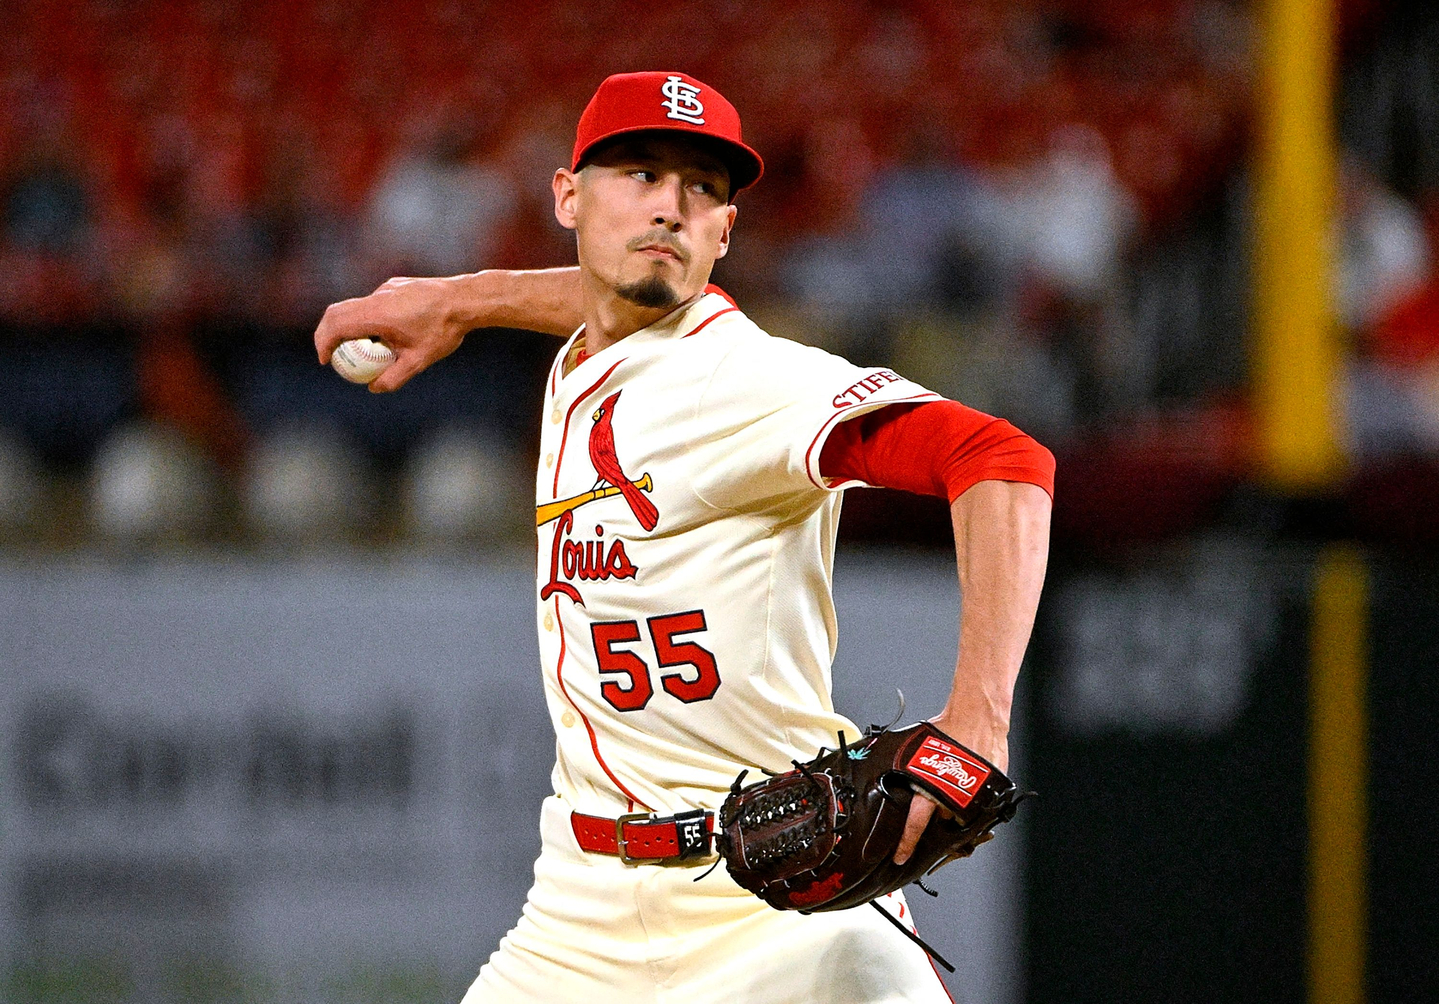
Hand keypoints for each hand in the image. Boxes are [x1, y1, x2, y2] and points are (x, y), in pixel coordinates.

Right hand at [314, 276, 470, 392]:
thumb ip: (394, 377)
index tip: (325, 360)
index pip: (336, 325)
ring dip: (349, 325)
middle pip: (337, 312)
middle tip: (330, 354)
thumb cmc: (443, 330)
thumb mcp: (419, 360)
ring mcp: (386, 288)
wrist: (465, 300)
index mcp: (377, 314)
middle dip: (327, 333)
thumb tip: (373, 388)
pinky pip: (374, 302)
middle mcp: (377, 297)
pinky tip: (388, 333)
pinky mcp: (396, 285)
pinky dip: (369, 317)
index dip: (323, 342)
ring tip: (360, 348)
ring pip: (355, 306)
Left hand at [892, 716, 1007, 865]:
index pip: (916, 824)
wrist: (979, 718)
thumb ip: (910, 768)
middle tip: (938, 809)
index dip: (907, 843)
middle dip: (938, 822)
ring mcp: (973, 798)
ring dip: (956, 809)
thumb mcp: (919, 748)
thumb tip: (886, 770)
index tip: (901, 857)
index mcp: (930, 787)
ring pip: (960, 816)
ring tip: (955, 789)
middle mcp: (952, 797)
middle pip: (942, 824)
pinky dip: (973, 801)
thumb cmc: (949, 729)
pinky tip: (969, 787)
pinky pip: (979, 807)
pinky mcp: (990, 795)